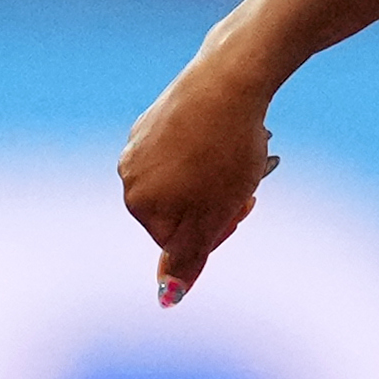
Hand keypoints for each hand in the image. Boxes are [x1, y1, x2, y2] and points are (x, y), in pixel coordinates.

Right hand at [121, 49, 279, 305]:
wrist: (230, 80)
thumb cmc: (226, 152)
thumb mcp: (214, 215)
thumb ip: (188, 257)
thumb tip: (167, 298)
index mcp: (139, 203)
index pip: (179, 242)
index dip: (219, 230)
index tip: (244, 206)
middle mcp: (129, 174)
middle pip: (180, 210)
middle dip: (216, 204)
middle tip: (249, 183)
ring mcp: (139, 143)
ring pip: (185, 180)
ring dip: (216, 179)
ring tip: (243, 155)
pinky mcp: (156, 117)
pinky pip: (185, 148)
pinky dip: (210, 149)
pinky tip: (231, 132)